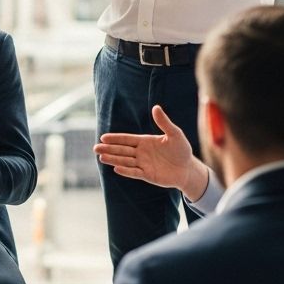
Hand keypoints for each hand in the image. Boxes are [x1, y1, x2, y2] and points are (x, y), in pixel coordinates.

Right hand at [94, 105, 208, 200]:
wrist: (188, 169)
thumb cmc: (182, 150)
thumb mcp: (175, 134)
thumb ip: (164, 122)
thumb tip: (156, 107)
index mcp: (145, 141)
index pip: (127, 139)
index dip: (115, 138)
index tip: (103, 137)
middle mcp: (141, 153)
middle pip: (122, 150)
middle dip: (109, 149)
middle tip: (95, 148)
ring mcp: (143, 164)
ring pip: (125, 161)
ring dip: (114, 159)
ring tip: (101, 157)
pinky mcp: (147, 175)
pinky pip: (134, 173)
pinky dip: (126, 171)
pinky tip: (116, 168)